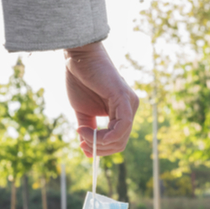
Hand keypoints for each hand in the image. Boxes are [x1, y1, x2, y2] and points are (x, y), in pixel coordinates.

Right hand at [65, 42, 138, 157]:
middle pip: (119, 143)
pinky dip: (106, 136)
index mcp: (123, 113)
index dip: (100, 149)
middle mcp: (130, 109)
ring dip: (97, 141)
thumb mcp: (84, 113)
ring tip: (81, 132)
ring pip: (120, 138)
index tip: (82, 146)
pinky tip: (91, 133)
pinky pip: (122, 127)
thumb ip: (89, 130)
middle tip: (81, 142)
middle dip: (98, 148)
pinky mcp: (125, 99)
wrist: (79, 58)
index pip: (117, 141)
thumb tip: (88, 150)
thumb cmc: (81, 81)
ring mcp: (130, 104)